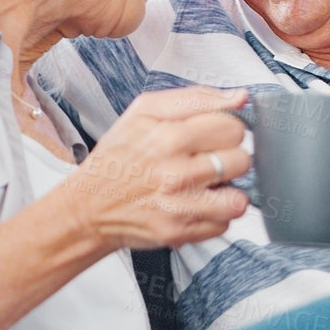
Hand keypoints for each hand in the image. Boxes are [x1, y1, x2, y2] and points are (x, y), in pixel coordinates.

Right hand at [61, 86, 250, 249]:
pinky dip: (214, 215)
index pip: (232, 125)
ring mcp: (179, 206)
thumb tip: (240, 97)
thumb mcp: (144, 111)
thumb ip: (196, 98)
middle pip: (242, 159)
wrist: (88, 206)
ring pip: (240, 197)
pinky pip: (224, 223)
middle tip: (205, 160)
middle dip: (228, 158)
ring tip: (205, 185)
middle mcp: (175, 172)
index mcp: (168, 136)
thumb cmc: (117, 157)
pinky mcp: (180, 232)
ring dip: (227, 190)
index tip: (213, 134)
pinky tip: (194, 204)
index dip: (226, 128)